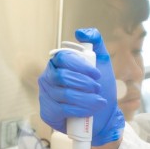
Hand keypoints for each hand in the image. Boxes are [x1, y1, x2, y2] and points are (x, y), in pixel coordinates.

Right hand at [38, 28, 124, 144]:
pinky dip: (80, 110)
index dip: (81, 66)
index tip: (97, 74)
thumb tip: (81, 32)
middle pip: (62, 77)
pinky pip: (62, 110)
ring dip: (86, 99)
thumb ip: (96, 42)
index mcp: (58, 63)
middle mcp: (48, 77)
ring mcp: (46, 95)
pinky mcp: (48, 112)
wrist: (103, 116)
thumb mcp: (102, 62)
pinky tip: (90, 111)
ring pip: (64, 95)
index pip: (63, 58)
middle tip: (98, 89)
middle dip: (85, 84)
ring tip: (99, 101)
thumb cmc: (100, 88)